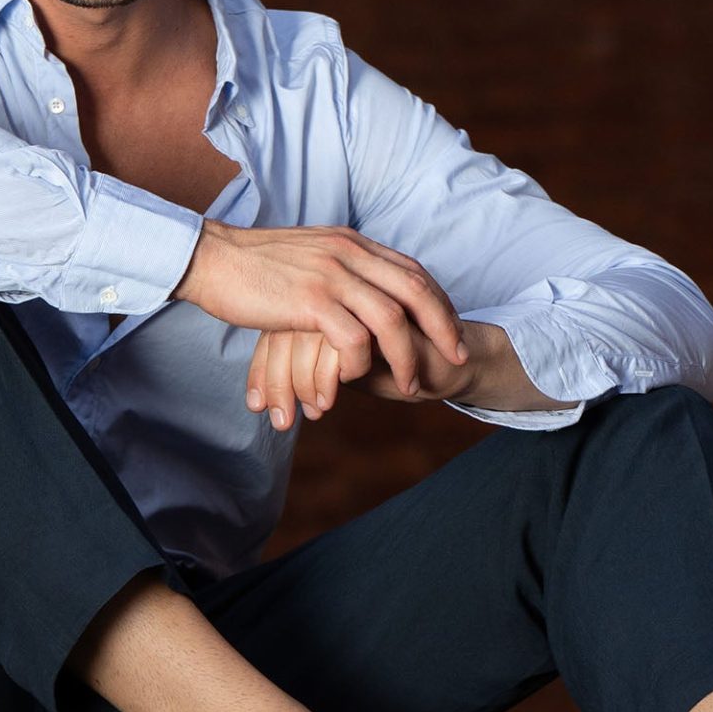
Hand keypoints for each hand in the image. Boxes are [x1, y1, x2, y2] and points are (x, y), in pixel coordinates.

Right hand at [174, 221, 467, 421]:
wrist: (209, 258)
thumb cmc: (250, 265)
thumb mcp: (307, 255)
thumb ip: (336, 267)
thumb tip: (357, 289)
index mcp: (350, 242)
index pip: (411, 269)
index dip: (437, 300)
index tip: (451, 327)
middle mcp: (348, 253)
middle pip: (416, 289)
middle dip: (443, 326)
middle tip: (457, 355)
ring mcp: (331, 276)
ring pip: (392, 318)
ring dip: (407, 355)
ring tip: (411, 384)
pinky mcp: (310, 301)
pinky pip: (354, 338)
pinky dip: (362, 363)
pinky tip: (357, 380)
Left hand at [245, 319, 481, 432]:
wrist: (456, 362)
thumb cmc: (404, 367)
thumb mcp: (356, 368)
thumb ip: (325, 365)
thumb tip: (286, 392)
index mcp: (330, 298)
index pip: (278, 328)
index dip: (264, 368)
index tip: (257, 403)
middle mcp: (342, 293)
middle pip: (284, 329)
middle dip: (270, 376)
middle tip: (264, 412)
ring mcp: (363, 303)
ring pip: (305, 338)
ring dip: (291, 383)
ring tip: (288, 418)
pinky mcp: (384, 322)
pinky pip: (338, 349)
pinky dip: (323, 382)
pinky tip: (322, 406)